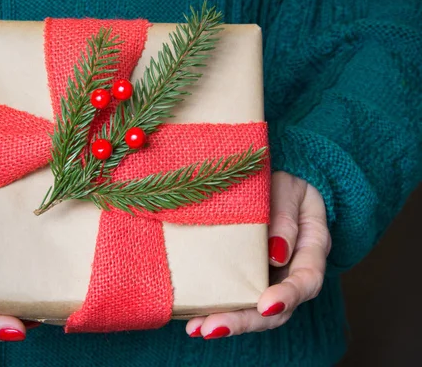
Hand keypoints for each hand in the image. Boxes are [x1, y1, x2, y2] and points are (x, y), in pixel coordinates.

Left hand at [185, 171, 330, 338]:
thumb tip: (276, 255)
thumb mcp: (288, 187)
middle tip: (212, 327)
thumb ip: (285, 217)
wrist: (272, 176)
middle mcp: (292, 270)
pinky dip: (217, 310)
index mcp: (312, 247)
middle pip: (277, 308)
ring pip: (255, 312)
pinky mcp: (247, 278)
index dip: (289, 296)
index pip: (307, 279)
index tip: (265, 305)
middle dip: (245, 320)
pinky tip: (193, 319)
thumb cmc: (283, 180)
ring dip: (227, 322)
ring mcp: (269, 277)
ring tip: (196, 329)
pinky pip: (237, 300)